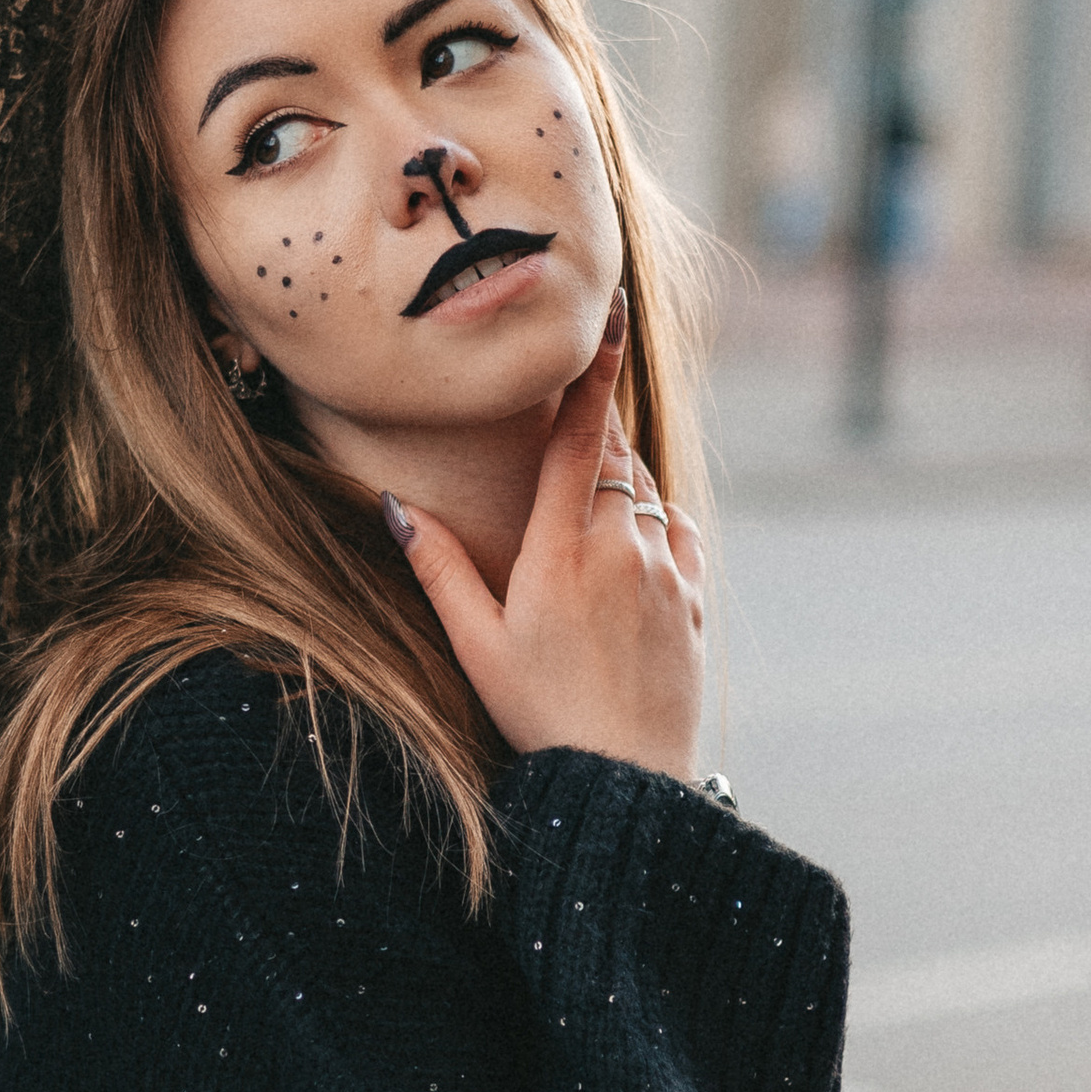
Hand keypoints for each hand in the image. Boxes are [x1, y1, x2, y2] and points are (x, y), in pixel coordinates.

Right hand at [382, 297, 708, 782]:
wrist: (625, 779)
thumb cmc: (539, 715)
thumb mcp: (474, 645)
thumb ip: (438, 568)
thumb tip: (396, 505)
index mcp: (559, 550)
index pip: (579, 437)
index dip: (593, 371)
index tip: (608, 312)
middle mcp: (621, 547)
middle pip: (613, 456)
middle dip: (591, 432)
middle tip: (569, 420)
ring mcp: (666, 571)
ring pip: (646, 492)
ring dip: (619, 480)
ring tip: (583, 509)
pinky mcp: (693, 599)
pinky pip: (678, 533)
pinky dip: (654, 523)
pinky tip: (629, 548)